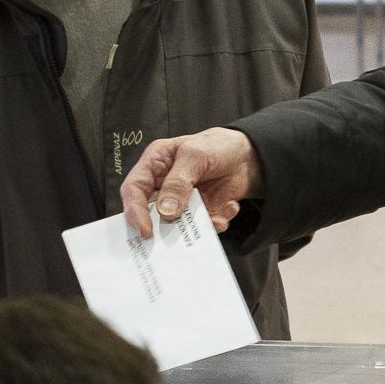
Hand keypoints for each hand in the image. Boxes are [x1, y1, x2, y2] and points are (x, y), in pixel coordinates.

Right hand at [119, 128, 261, 237]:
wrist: (250, 154)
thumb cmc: (217, 145)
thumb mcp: (196, 155)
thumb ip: (178, 182)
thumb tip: (165, 211)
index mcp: (155, 164)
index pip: (134, 189)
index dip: (135, 211)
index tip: (145, 231)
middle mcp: (165, 185)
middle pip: (152, 212)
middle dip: (163, 227)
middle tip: (174, 238)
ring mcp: (184, 200)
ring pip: (180, 224)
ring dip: (196, 226)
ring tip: (214, 220)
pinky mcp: (202, 211)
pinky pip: (203, 225)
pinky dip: (217, 222)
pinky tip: (229, 207)